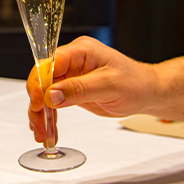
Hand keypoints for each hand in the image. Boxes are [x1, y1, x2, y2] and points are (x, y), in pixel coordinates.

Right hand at [27, 36, 156, 141]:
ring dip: (40, 113)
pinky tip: (48, 129)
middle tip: (39, 126)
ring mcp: (70, 75)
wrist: (147, 92)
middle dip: (37, 104)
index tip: (38, 104)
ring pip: (44, 93)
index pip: (48, 64)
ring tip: (42, 133)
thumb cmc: (136, 83)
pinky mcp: (70, 89)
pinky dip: (48, 116)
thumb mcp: (109, 86)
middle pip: (42, 80)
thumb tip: (51, 95)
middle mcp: (71, 60)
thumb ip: (79, 89)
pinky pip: (52, 101)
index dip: (39, 84)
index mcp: (80, 51)